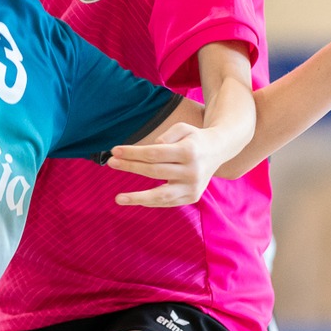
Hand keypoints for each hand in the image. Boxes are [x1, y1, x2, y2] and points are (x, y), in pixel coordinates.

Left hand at [107, 120, 226, 206]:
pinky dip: (150, 201)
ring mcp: (193, 187)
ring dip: (137, 197)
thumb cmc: (194, 138)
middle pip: (154, 171)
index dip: (133, 153)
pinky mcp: (192, 197)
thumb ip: (163, 138)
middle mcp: (192, 171)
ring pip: (161, 195)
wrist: (219, 150)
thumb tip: (145, 154)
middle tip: (111, 163)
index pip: (154, 154)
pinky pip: (167, 202)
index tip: (115, 150)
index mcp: (189, 151)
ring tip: (118, 198)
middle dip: (130, 167)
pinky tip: (135, 199)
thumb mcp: (182, 128)